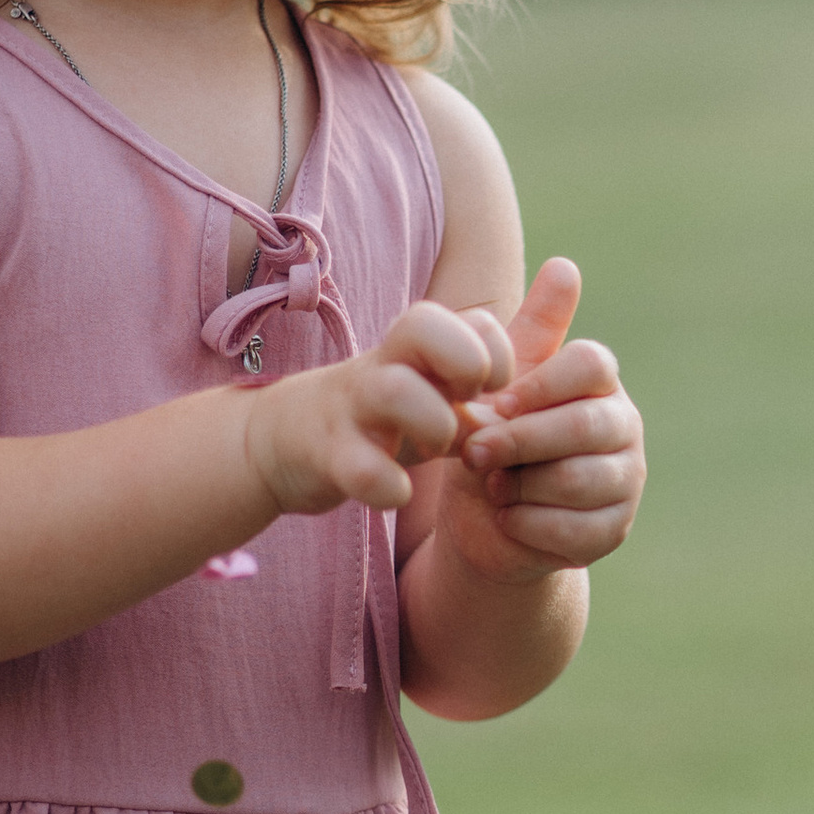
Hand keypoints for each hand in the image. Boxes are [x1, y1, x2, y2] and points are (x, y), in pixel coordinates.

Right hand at [240, 303, 502, 520]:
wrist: (288, 440)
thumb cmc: (384, 416)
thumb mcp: (434, 391)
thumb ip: (481, 391)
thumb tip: (525, 408)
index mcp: (416, 347)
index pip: (474, 320)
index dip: (497, 356)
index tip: (490, 394)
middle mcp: (383, 364)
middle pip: (423, 324)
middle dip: (466, 365)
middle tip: (466, 406)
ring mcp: (352, 407)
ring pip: (395, 389)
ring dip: (433, 423)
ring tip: (436, 449)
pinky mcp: (327, 455)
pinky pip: (360, 467)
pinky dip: (389, 486)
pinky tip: (400, 492)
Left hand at [438, 257, 646, 580]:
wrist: (488, 516)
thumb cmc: (495, 436)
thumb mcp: (501, 382)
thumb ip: (531, 330)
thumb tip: (565, 266)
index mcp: (601, 382)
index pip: (591, 364)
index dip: (538, 386)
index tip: (495, 404)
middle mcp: (626, 426)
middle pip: (583, 426)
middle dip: (519, 441)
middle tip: (475, 452)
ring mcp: (628, 481)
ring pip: (576, 480)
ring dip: (519, 486)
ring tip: (493, 485)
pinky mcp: (616, 532)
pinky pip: (572, 531)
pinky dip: (527, 525)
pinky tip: (508, 518)